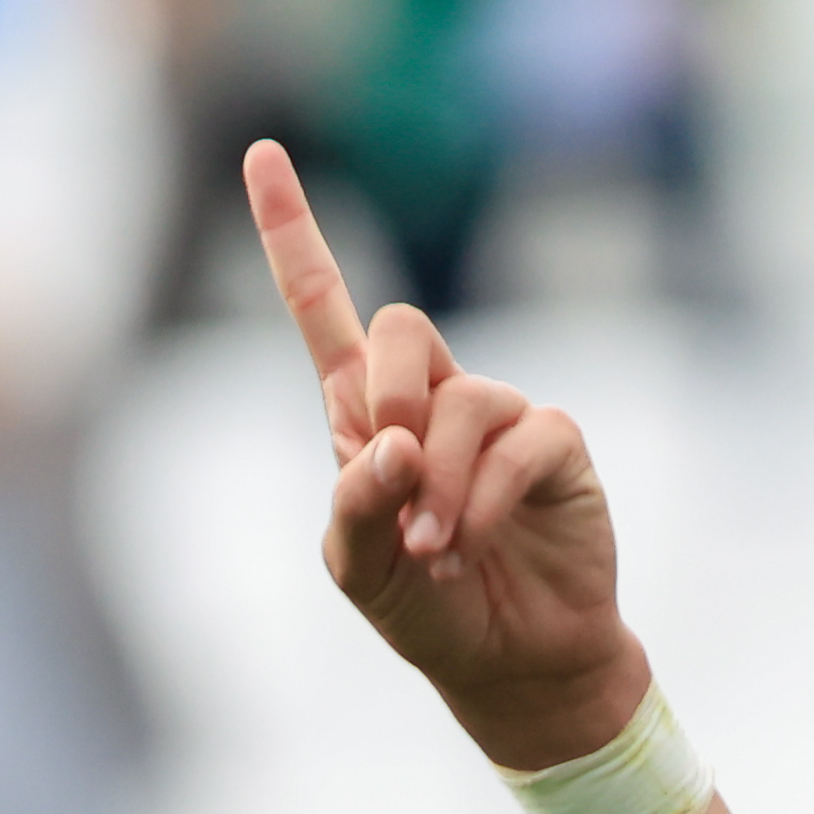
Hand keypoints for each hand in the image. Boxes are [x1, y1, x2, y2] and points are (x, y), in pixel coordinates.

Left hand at [247, 142, 647, 773]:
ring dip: (437, 483)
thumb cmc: (429, 609)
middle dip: (388, 398)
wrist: (513, 662)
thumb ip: (355, 508)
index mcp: (363, 417)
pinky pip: (517, 441)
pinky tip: (467, 545)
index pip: (323, 308)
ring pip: (460, 397)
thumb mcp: (360, 571)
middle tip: (393, 477)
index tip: (260, 152)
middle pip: (397, 327)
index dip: (293, 232)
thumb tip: (393, 442)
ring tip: (434, 549)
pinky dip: (482, 499)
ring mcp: (496, 415)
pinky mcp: (552, 443)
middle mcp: (431, 399)